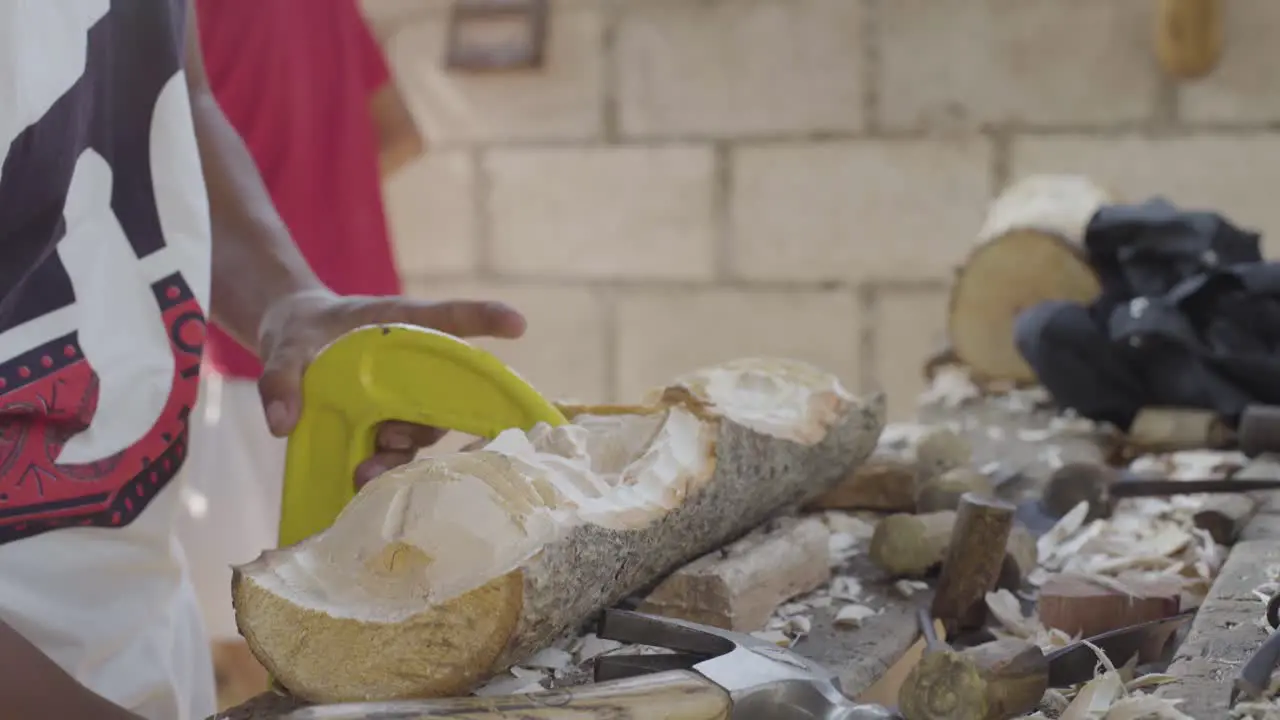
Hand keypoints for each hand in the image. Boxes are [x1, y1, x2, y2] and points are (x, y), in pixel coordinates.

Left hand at [254, 290, 525, 486]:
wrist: (291, 348)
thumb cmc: (300, 331)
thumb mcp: (284, 344)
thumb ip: (280, 375)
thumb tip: (282, 423)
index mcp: (400, 326)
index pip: (450, 319)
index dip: (485, 319)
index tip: (518, 324)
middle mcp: (412, 367)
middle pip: (443, 393)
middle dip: (428, 419)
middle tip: (389, 437)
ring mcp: (402, 400)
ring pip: (422, 429)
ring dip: (402, 451)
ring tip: (366, 471)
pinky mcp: (384, 428)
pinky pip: (397, 452)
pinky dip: (384, 468)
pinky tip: (360, 484)